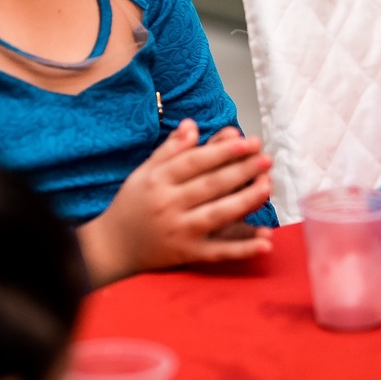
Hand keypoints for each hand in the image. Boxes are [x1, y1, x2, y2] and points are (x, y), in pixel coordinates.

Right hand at [77, 119, 273, 286]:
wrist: (112, 248)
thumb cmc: (132, 205)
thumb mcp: (145, 172)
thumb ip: (170, 150)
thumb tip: (192, 125)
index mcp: (158, 181)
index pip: (194, 163)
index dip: (221, 151)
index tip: (246, 141)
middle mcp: (169, 205)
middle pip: (210, 186)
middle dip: (241, 170)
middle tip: (266, 158)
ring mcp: (180, 232)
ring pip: (217, 215)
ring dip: (245, 201)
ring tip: (267, 186)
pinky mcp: (188, 255)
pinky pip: (219, 252)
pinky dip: (243, 249)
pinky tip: (265, 243)